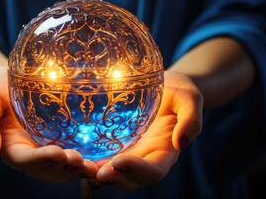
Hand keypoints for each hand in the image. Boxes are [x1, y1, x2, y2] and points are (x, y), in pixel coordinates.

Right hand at [0, 66, 97, 182]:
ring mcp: (45, 150)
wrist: (11, 80)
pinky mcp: (60, 142)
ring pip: (61, 170)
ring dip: (77, 171)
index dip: (41, 160)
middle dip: (63, 169)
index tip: (58, 153)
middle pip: (46, 171)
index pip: (24, 160)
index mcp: (11, 148)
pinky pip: (72, 157)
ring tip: (95, 166)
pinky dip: (86, 161)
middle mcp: (30, 154)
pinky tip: (102, 158)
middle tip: (81, 161)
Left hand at [93, 70, 202, 190]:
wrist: (161, 85)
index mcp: (165, 151)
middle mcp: (145, 157)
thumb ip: (191, 119)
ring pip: (112, 173)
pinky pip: (100, 157)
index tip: (120, 161)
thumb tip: (180, 142)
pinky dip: (89, 160)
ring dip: (97, 174)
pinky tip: (74, 154)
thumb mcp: (189, 98)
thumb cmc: (176, 91)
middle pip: (130, 180)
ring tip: (82, 167)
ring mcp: (128, 152)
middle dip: (114, 179)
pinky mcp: (113, 144)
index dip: (138, 171)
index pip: (153, 171)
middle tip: (96, 172)